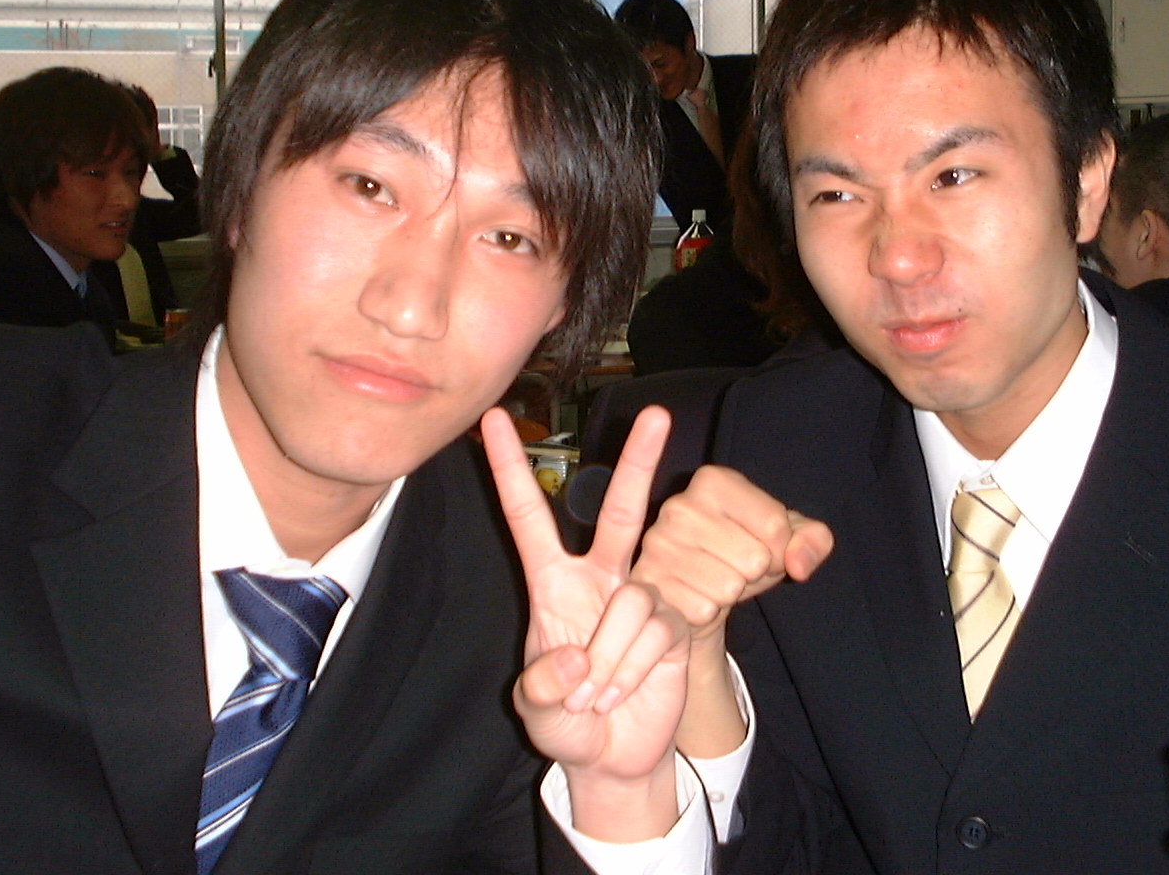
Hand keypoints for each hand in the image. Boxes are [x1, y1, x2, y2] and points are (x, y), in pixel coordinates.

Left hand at [484, 406, 689, 841]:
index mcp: (553, 583)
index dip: (509, 469)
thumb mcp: (536, 712)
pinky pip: (655, 631)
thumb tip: (577, 658)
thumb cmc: (566, 724)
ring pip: (633, 599)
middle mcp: (600, 578)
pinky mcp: (675, 624)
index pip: (527, 516)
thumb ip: (543, 688)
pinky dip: (632, 668)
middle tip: (657, 412)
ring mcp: (641, 598)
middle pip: (621, 510)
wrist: (615, 756)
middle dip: (640, 461)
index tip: (494, 420)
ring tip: (598, 694)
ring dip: (611, 658)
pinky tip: (624, 690)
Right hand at [632, 463, 832, 755]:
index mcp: (713, 480)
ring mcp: (656, 546)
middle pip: (755, 558)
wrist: (701, 589)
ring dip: (733, 593)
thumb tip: (799, 563)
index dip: (781, 547)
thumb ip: (813, 540)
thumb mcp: (790, 539)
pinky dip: (709, 612)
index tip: (762, 543)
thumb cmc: (747, 553)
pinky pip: (703, 610)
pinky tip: (698, 596)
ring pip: (730, 587)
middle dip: (757, 572)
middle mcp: (678, 506)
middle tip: (736, 565)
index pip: (776, 526)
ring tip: (718, 579)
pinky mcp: (646, 584)